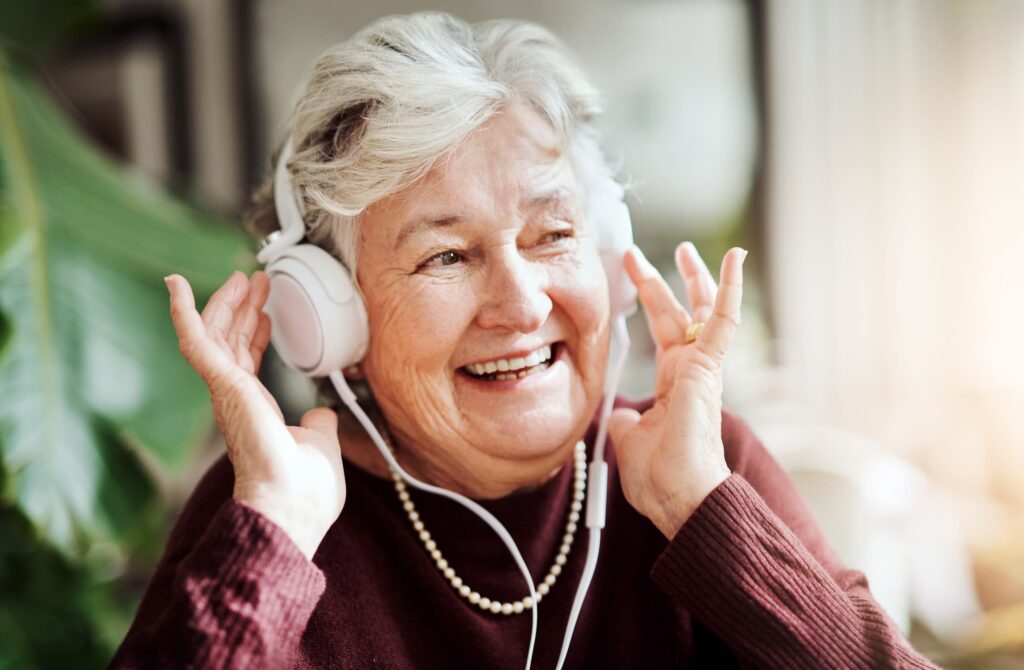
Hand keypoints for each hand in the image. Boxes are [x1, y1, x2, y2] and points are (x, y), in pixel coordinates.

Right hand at [165, 271, 345, 558]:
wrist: (292, 505)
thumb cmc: (304, 491)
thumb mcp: (320, 446)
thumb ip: (319, 426)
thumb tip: (323, 414)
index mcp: (255, 412)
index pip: (249, 364)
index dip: (256, 334)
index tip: (265, 311)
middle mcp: (235, 400)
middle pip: (231, 343)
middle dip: (242, 309)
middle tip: (255, 281)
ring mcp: (226, 392)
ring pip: (216, 335)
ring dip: (226, 302)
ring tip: (243, 277)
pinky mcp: (222, 385)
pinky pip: (195, 341)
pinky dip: (183, 312)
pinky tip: (177, 286)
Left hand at [609, 243, 746, 538]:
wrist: (679, 498)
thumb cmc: (659, 478)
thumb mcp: (628, 440)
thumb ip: (624, 419)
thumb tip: (615, 412)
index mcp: (675, 385)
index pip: (664, 331)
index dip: (650, 301)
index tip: (631, 276)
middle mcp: (692, 372)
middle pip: (678, 314)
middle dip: (660, 282)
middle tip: (641, 254)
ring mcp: (702, 369)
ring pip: (701, 310)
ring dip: (692, 277)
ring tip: (683, 247)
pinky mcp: (709, 369)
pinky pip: (723, 321)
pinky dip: (729, 288)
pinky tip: (735, 258)